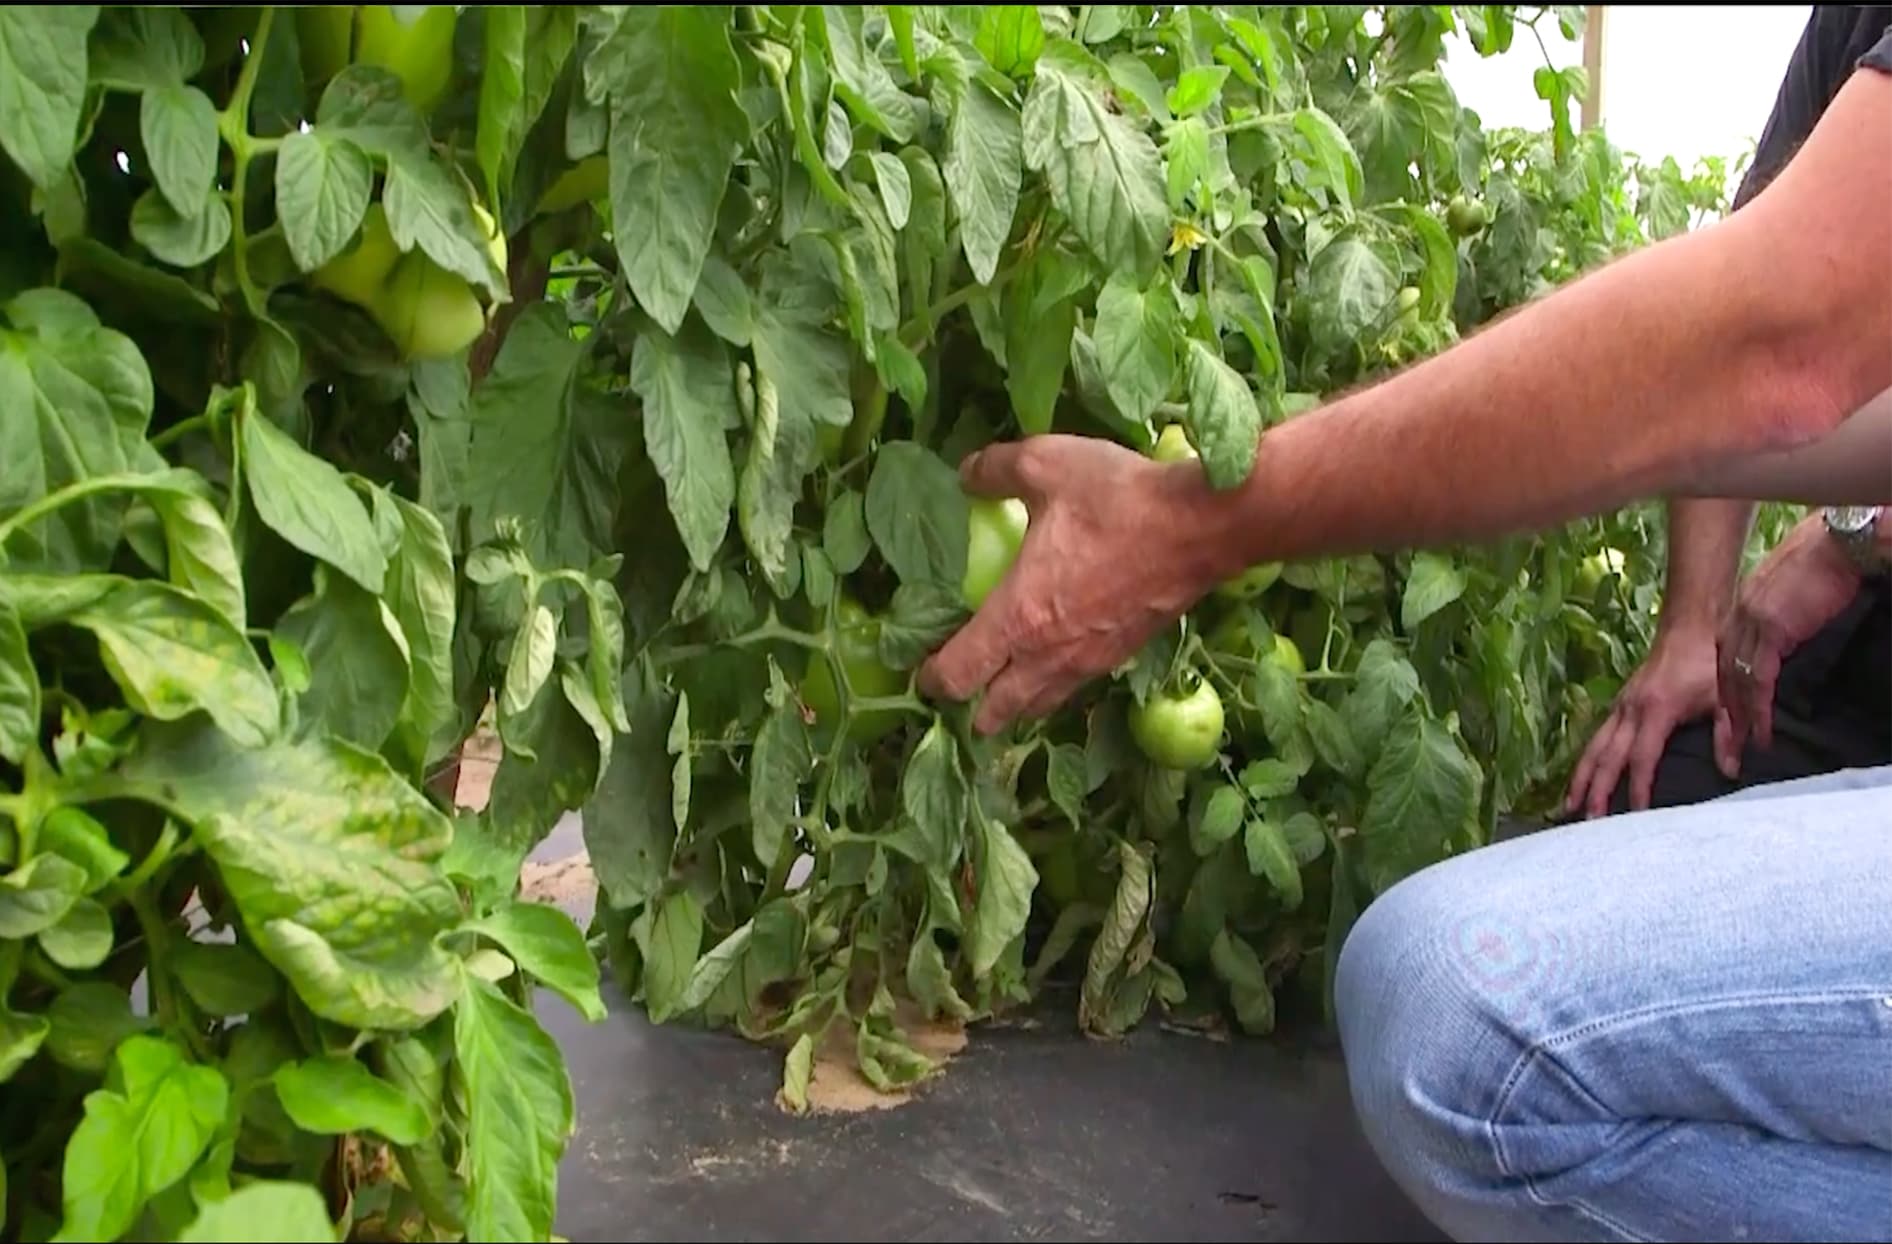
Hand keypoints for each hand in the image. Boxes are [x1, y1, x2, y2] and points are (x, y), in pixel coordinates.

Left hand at [918, 436, 1230, 734]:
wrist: (1204, 527)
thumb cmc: (1120, 500)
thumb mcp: (1047, 463)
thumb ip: (994, 470)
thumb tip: (964, 475)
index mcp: (1018, 616)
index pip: (959, 674)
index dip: (930, 680)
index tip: (918, 671)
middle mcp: (1049, 655)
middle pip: (996, 712)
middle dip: (969, 708)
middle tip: (956, 687)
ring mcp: (1089, 663)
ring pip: (1038, 707)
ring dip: (1012, 705)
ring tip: (998, 683)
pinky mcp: (1121, 657)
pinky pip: (1073, 689)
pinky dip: (1051, 688)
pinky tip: (1051, 661)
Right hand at [1564, 621, 1718, 817]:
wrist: (1689, 626)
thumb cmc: (1708, 662)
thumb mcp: (1725, 697)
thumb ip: (1727, 735)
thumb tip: (1731, 772)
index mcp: (1655, 711)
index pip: (1641, 758)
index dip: (1637, 788)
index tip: (1634, 814)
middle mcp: (1630, 710)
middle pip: (1607, 757)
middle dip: (1595, 790)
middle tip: (1587, 821)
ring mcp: (1621, 705)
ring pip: (1594, 747)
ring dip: (1581, 777)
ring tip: (1569, 806)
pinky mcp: (1620, 703)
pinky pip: (1597, 736)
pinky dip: (1587, 760)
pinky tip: (1581, 777)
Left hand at [1713, 517, 1861, 775]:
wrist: (1839, 541)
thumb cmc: (1825, 564)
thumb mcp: (1791, 595)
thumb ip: (1781, 619)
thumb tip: (1786, 639)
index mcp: (1743, 609)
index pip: (1726, 658)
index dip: (1728, 692)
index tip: (1729, 721)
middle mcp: (1739, 617)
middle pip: (1724, 676)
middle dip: (1725, 715)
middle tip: (1727, 750)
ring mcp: (1752, 625)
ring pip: (1737, 683)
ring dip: (1739, 721)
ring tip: (1742, 750)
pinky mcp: (1771, 631)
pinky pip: (1759, 680)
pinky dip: (1758, 710)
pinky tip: (1761, 733)